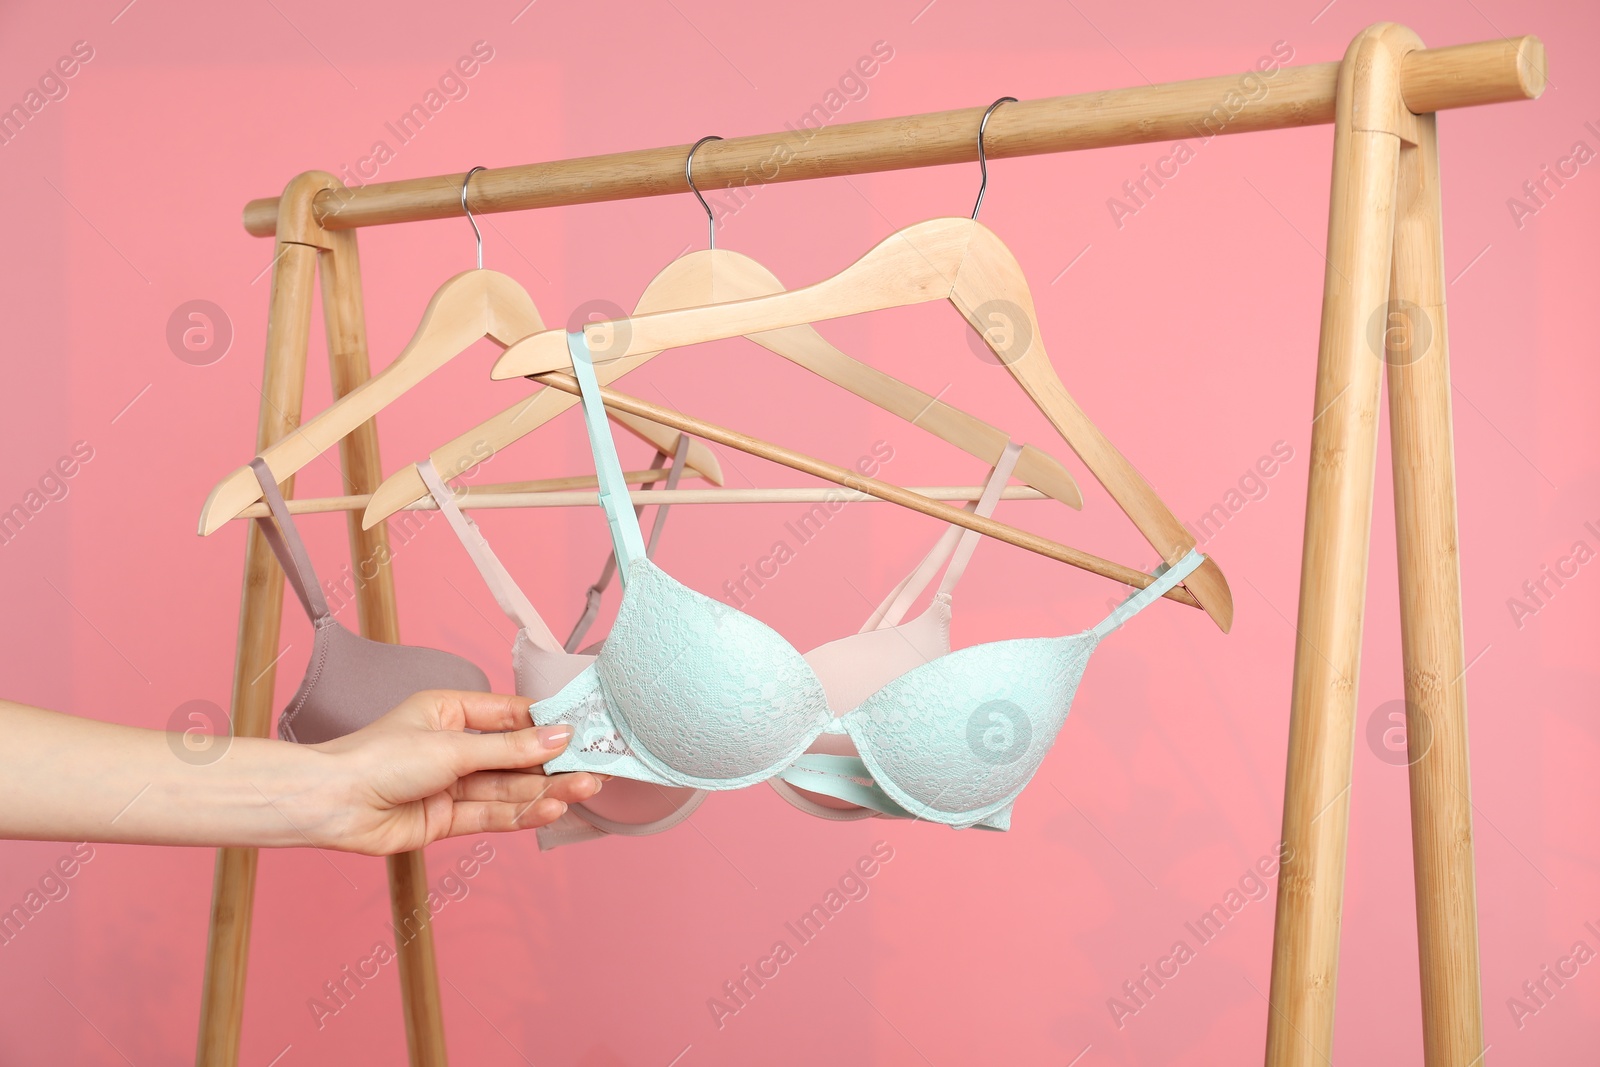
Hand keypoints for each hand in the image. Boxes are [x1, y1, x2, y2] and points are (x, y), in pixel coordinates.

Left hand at [302, 689, 602, 855]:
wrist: (331, 805)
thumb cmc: (380, 758)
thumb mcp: (453, 747)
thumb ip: (510, 750)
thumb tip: (561, 737)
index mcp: (452, 712)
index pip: (512, 716)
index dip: (548, 725)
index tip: (586, 729)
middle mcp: (454, 748)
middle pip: (515, 757)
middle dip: (553, 764)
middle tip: (595, 767)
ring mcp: (452, 785)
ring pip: (509, 789)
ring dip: (546, 790)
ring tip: (584, 789)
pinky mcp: (448, 820)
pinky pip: (493, 815)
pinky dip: (522, 814)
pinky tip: (552, 809)